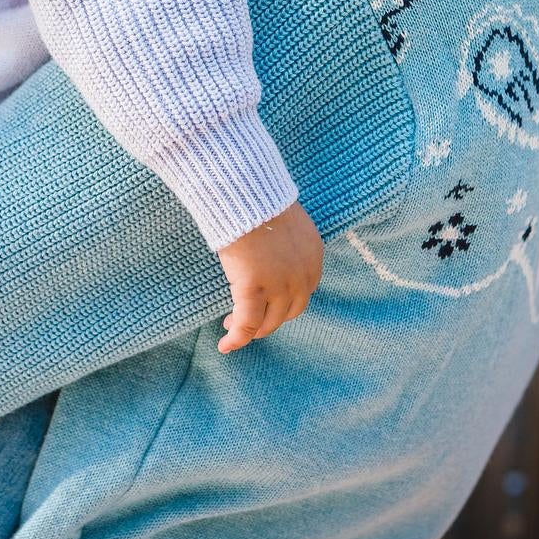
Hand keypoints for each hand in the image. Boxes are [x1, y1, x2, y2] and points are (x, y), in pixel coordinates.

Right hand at [213, 201, 322, 353]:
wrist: (245, 194)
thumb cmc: (257, 199)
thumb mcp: (284, 222)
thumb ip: (284, 243)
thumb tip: (270, 251)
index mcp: (313, 258)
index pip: (301, 294)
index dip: (282, 305)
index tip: (266, 306)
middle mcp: (302, 276)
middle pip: (287, 312)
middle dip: (267, 321)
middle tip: (247, 322)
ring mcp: (280, 285)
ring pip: (266, 322)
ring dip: (250, 331)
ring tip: (231, 329)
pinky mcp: (254, 289)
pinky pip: (246, 323)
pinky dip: (236, 338)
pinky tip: (225, 345)